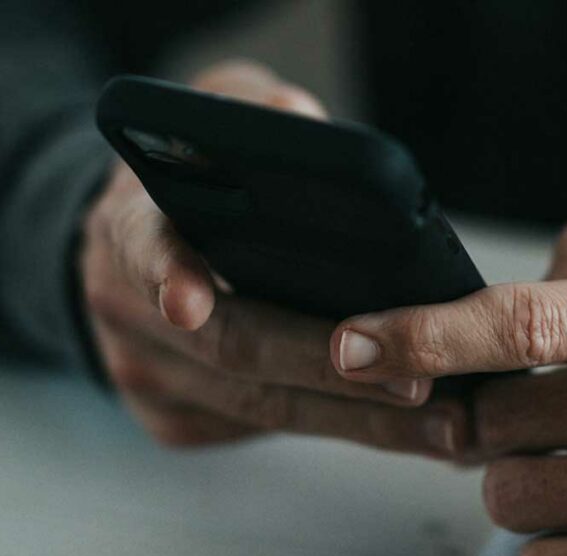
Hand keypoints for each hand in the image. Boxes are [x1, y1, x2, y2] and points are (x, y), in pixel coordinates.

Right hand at [81, 60, 460, 452]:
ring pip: (257, 407)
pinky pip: (263, 431)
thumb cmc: (197, 178)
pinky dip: (340, 428)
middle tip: (417, 382)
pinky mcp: (174, 419)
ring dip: (356, 419)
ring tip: (443, 423)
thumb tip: (312, 132)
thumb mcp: (218, 119)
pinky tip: (406, 426)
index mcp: (130, 224)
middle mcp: (124, 307)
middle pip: (230, 347)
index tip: (191, 303)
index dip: (167, 272)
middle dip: (328, 368)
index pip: (141, 245)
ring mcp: (146, 372)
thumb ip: (258, 112)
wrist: (138, 247)